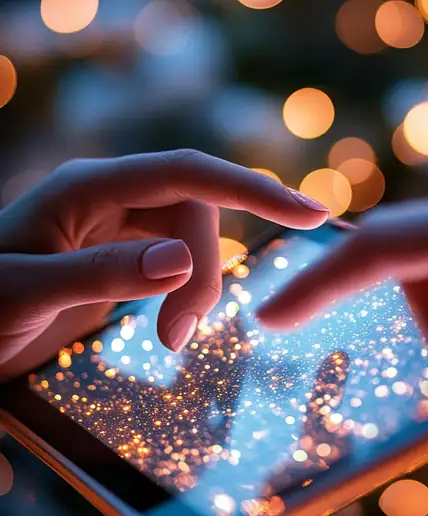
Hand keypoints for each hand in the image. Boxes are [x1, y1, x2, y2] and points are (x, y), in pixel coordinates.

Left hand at [0, 150, 326, 380]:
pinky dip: (187, 289)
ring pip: (190, 235)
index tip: (310, 214)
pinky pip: (174, 257)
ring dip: (197, 286)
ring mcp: (112, 223)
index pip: (187, 173)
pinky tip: (176, 321)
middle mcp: (105, 195)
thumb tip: (181, 258)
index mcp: (84, 188)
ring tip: (172, 342)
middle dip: (204, 271)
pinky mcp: (118, 253)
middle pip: (194, 210)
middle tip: (179, 342)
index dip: (253, 188)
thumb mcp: (24, 296)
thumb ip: (99, 275)